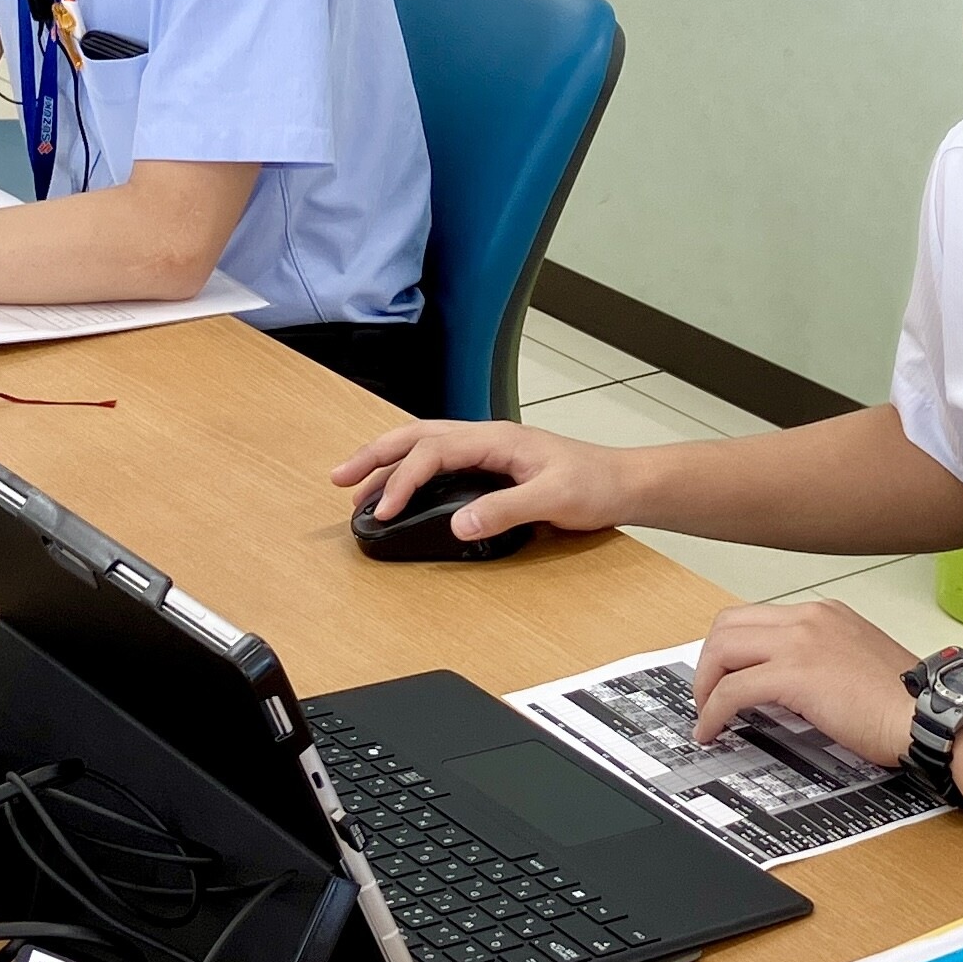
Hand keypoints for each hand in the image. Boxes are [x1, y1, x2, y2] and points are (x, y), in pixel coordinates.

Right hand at [329, 418, 638, 543]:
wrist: (623, 484)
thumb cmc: (595, 484)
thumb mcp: (552, 499)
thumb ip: (505, 511)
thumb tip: (460, 524)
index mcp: (496, 439)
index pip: (433, 452)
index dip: (402, 480)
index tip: (382, 509)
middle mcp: (487, 437)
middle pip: (416, 436)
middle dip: (374, 455)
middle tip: (339, 477)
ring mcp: (488, 449)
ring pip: (424, 444)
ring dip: (387, 460)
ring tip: (355, 483)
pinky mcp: (492, 465)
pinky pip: (439, 459)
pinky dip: (410, 468)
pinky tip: (400, 484)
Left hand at [690, 599, 917, 766]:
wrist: (929, 716)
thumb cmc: (903, 703)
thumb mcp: (856, 662)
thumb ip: (818, 661)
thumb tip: (780, 686)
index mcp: (825, 613)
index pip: (755, 617)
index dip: (729, 649)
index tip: (722, 675)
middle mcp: (809, 618)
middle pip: (728, 625)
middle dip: (708, 663)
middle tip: (706, 695)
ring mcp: (801, 642)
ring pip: (723, 650)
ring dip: (704, 685)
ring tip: (706, 715)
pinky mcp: (795, 674)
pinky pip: (732, 689)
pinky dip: (713, 711)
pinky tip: (712, 731)